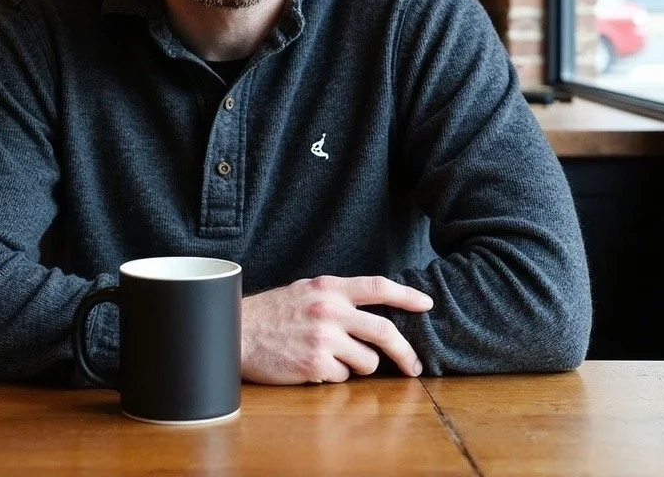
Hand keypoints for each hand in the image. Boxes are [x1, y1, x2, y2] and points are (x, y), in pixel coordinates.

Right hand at [241, 275, 432, 384]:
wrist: (236, 332)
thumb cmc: (271, 313)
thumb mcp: (305, 291)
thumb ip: (336, 297)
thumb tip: (370, 311)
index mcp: (328, 288)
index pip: (377, 287)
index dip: (407, 295)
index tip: (426, 304)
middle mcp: (329, 310)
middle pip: (384, 331)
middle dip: (405, 352)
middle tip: (414, 366)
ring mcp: (323, 338)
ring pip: (367, 362)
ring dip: (357, 366)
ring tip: (331, 358)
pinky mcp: (315, 364)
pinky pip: (343, 377)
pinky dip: (334, 376)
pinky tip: (313, 366)